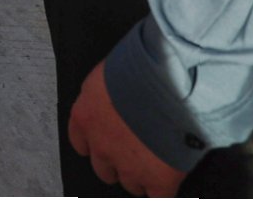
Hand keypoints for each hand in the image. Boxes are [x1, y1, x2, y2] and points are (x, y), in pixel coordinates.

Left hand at [67, 62, 187, 197]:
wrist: (170, 80)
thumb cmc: (143, 64)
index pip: (80, 141)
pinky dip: (164, 188)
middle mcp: (101, 145)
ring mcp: (128, 165)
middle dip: (119, 161)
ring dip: (143, 174)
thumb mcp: (112, 71)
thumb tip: (118, 94)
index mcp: (86, 116)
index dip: (95, 142)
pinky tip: (173, 176)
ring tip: (161, 157)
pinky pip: (158, 194)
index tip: (106, 140)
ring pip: (131, 183)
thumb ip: (109, 92)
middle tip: (138, 149)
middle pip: (103, 168)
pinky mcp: (156, 179)